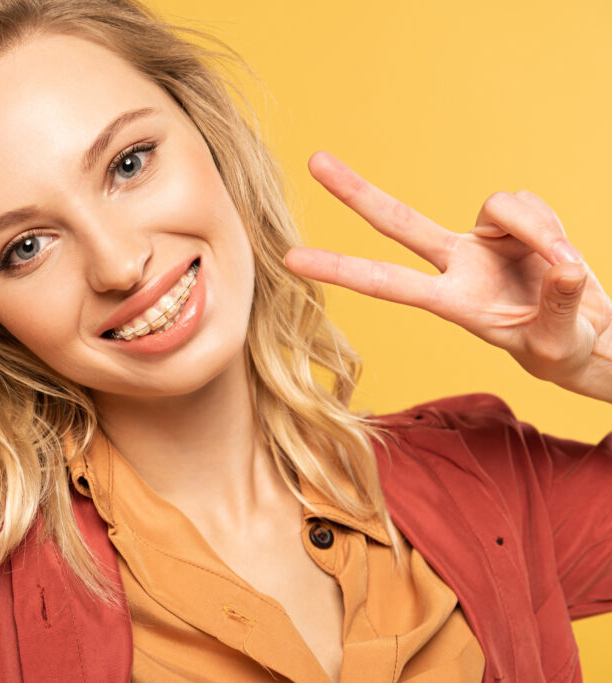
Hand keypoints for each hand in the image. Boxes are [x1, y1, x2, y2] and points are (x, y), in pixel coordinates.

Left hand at [285, 151, 611, 402]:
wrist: (587, 334)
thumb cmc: (561, 347)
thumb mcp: (558, 341)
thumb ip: (561, 306)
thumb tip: (566, 269)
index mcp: (452, 303)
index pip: (386, 284)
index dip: (340, 270)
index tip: (290, 261)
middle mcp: (458, 264)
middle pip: (399, 222)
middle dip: (356, 192)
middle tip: (314, 160)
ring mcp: (483, 242)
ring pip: (500, 205)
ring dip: (539, 229)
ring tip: (564, 266)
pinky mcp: (514, 224)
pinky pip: (531, 206)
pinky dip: (553, 226)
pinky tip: (562, 254)